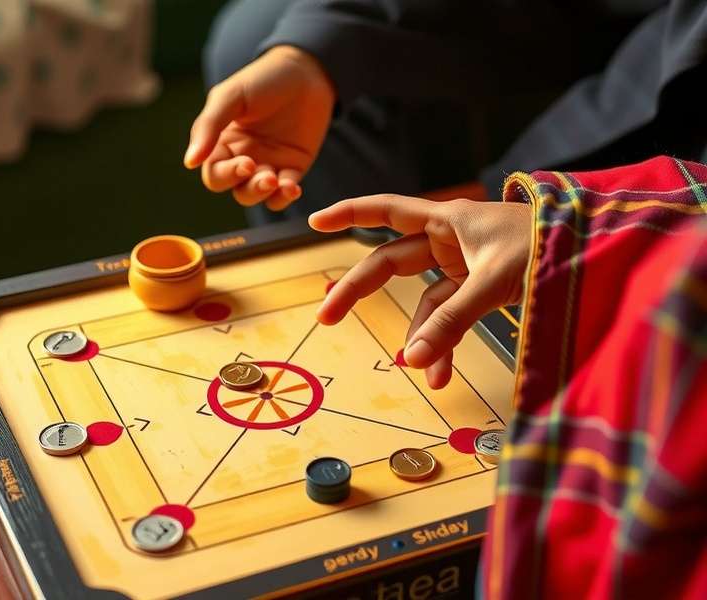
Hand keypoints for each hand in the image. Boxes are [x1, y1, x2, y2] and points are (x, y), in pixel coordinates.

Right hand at [184, 45, 334, 210]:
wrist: (307, 70)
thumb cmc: (263, 79)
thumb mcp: (231, 96)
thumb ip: (209, 126)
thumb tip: (190, 162)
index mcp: (222, 142)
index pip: (214, 173)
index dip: (226, 175)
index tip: (245, 163)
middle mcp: (242, 157)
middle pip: (236, 189)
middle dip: (248, 188)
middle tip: (264, 175)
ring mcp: (268, 164)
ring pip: (258, 195)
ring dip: (265, 194)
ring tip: (278, 181)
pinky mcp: (293, 168)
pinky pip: (284, 192)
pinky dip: (286, 195)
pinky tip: (292, 188)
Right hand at [309, 195, 530, 388]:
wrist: (596, 254)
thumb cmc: (547, 247)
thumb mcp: (493, 282)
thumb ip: (450, 321)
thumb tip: (411, 361)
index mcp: (448, 220)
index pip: (385, 210)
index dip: (348, 214)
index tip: (314, 222)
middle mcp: (450, 239)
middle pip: (391, 263)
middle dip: (359, 290)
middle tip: (326, 316)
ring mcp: (464, 265)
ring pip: (425, 300)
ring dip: (420, 334)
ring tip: (418, 370)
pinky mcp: (480, 288)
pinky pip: (451, 315)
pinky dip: (445, 341)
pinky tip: (441, 372)